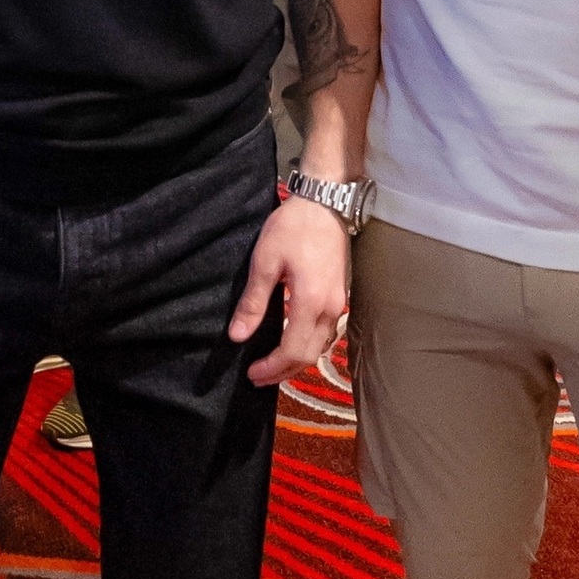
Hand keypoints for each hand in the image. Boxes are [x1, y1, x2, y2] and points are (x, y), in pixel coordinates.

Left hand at [229, 195, 349, 386]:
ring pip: (322, 346)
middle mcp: (330, 308)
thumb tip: (237, 336)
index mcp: (310, 301)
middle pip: (310, 355)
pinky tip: (294, 341)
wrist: (326, 202)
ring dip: (298, 360)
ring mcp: (339, 301)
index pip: (293, 350)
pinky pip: (327, 332)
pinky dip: (310, 344)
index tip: (252, 373)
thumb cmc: (293, 227)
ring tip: (274, 364)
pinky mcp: (341, 294)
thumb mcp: (265, 261)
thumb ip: (254, 302)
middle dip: (284, 371)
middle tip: (259, 376)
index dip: (272, 367)